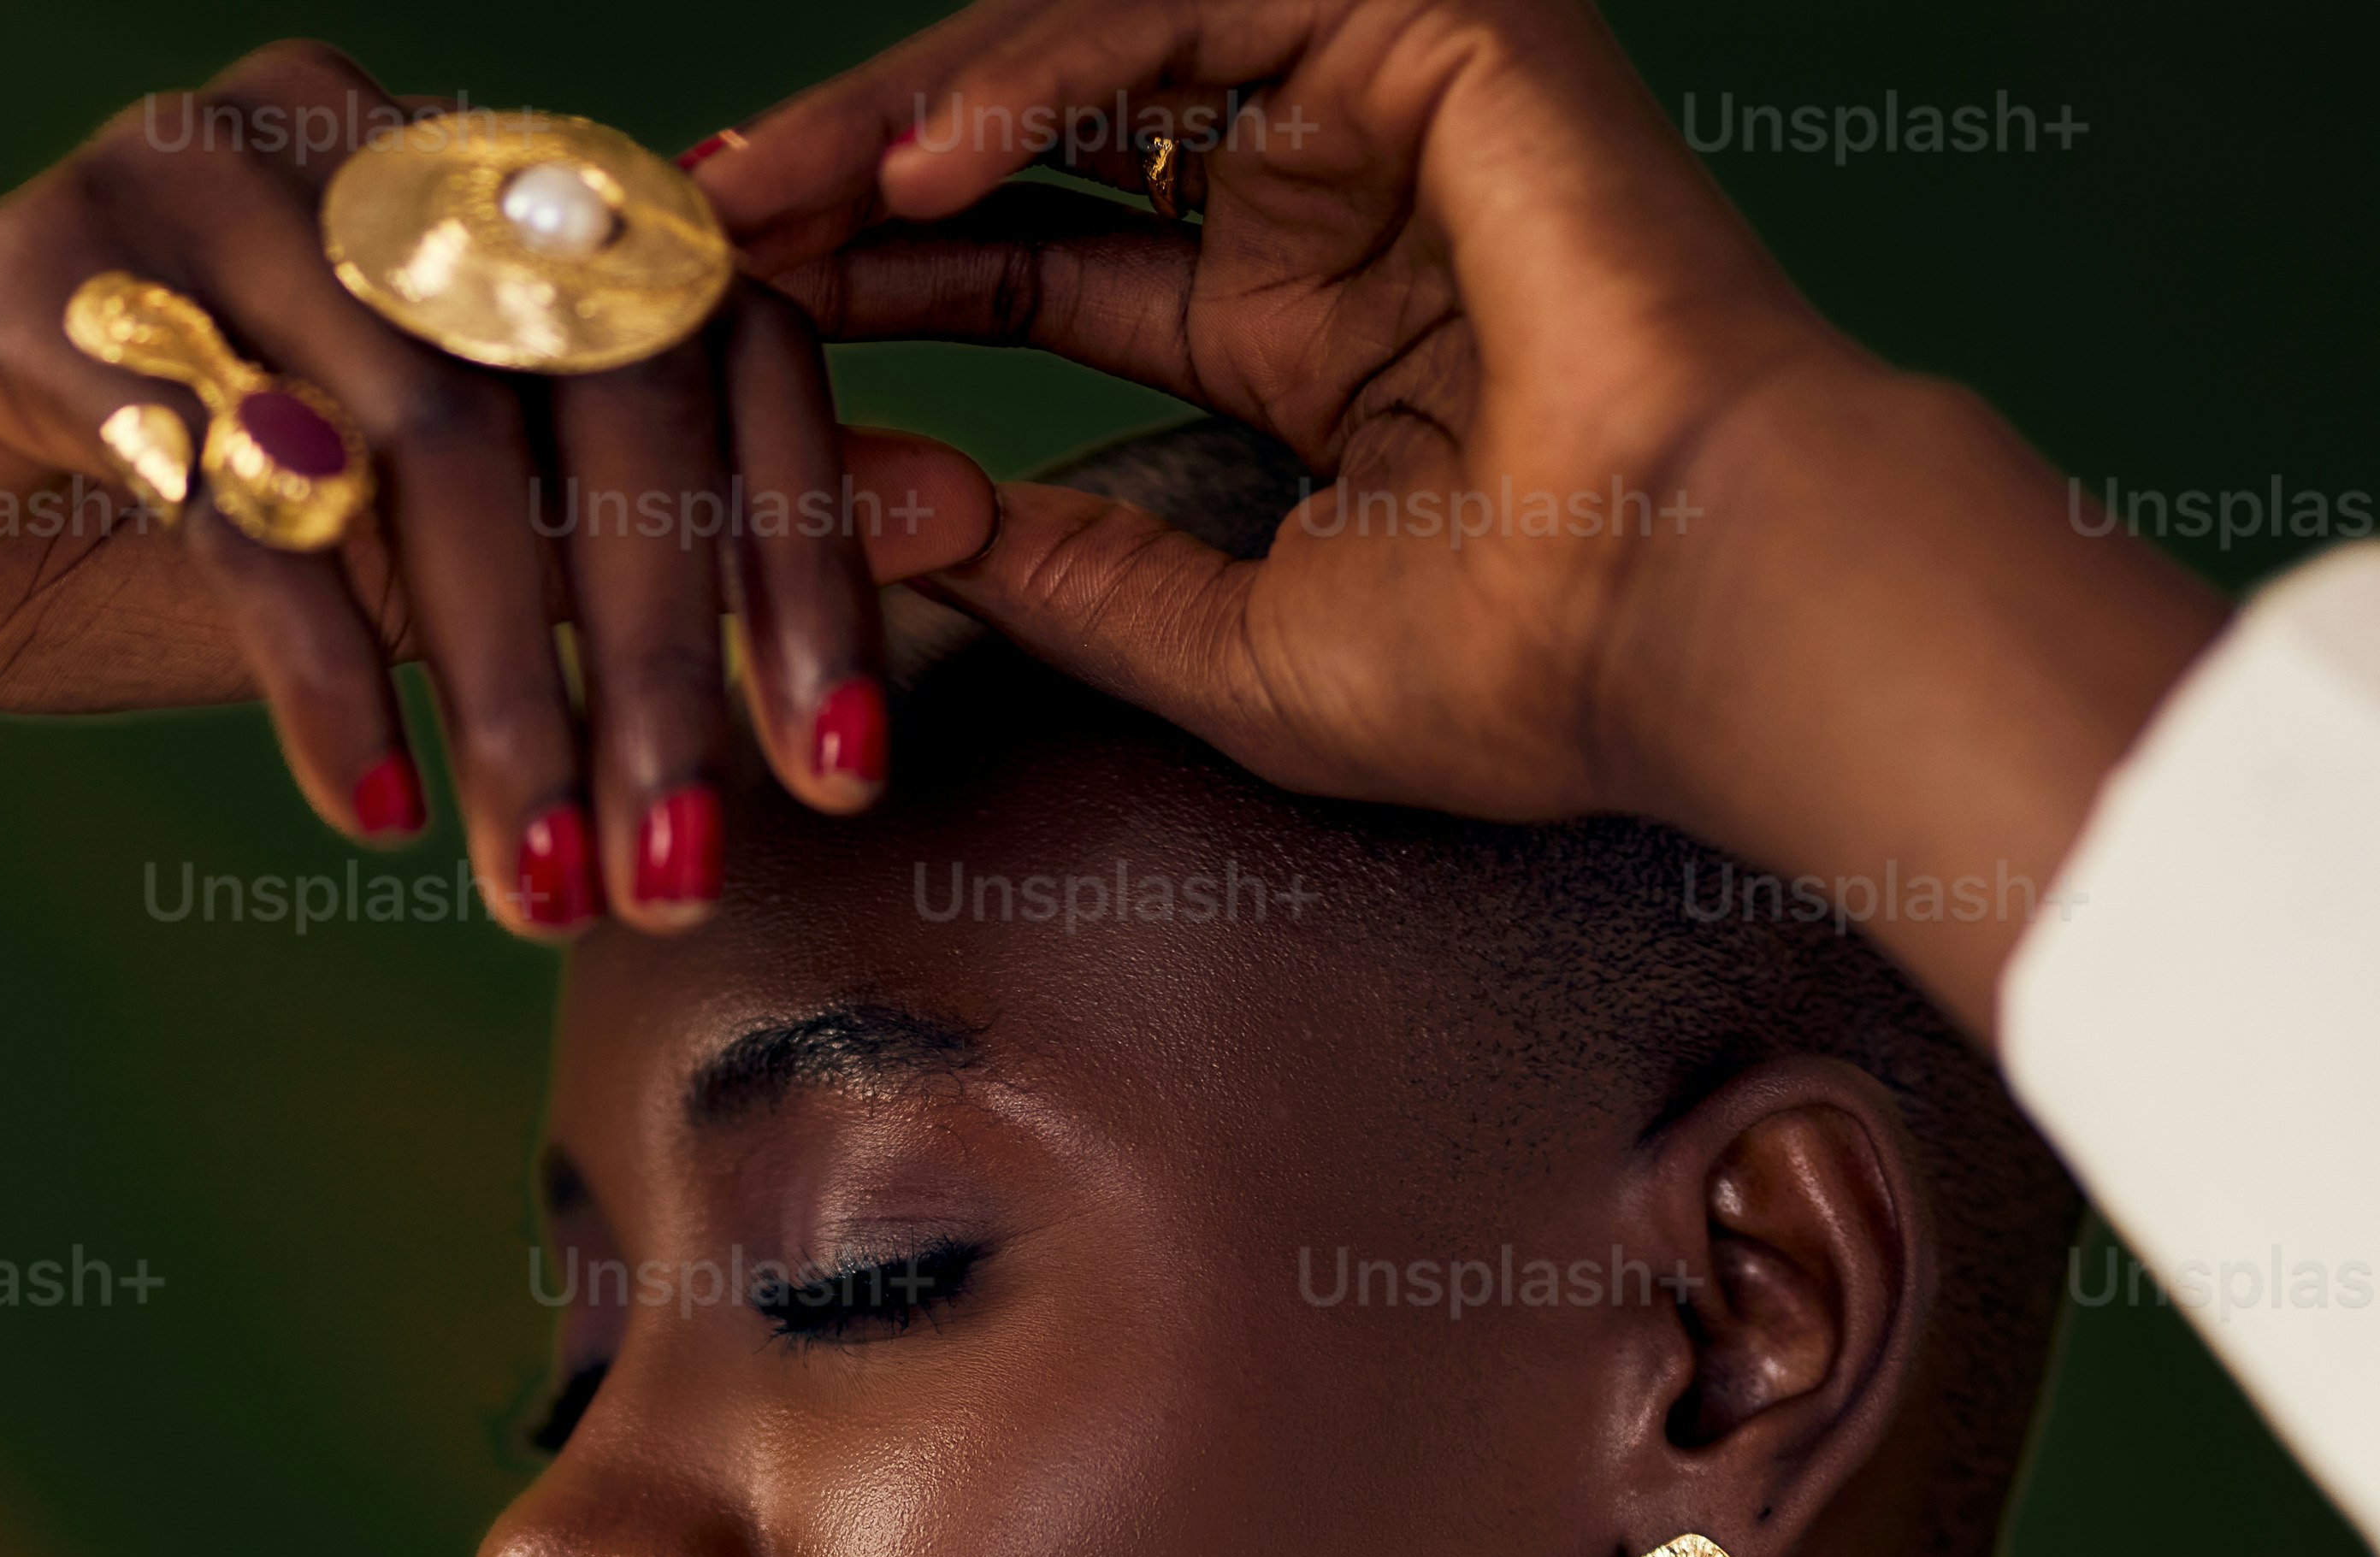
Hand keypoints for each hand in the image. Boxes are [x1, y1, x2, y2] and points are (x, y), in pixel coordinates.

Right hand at [0, 41, 922, 906]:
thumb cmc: (168, 569)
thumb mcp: (447, 569)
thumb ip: (657, 532)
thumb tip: (941, 507)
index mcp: (463, 178)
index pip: (713, 324)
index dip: (797, 551)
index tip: (839, 778)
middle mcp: (342, 128)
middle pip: (590, 374)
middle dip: (656, 656)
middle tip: (680, 882)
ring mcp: (181, 175)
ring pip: (430, 433)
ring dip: (503, 694)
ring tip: (533, 887)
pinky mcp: (37, 282)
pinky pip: (233, 480)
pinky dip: (319, 667)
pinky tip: (359, 815)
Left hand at [704, 0, 2224, 1031]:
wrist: (1689, 610)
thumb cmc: (1507, 668)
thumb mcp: (1212, 640)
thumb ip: (1044, 573)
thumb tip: (857, 510)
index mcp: (1289, 331)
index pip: (1034, 270)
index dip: (877, 284)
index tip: (730, 327)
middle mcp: (1321, 193)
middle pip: (1033, 145)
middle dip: (851, 184)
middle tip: (691, 236)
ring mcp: (1375, 91)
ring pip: (1082, 51)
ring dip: (903, 121)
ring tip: (762, 202)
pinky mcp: (1429, 21)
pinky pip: (1178, 16)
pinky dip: (1032, 82)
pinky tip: (912, 179)